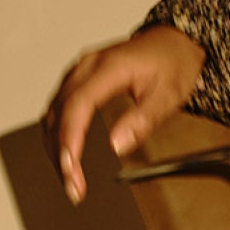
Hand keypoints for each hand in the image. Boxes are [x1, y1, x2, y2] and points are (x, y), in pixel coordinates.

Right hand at [42, 26, 205, 204]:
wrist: (176, 42)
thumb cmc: (174, 63)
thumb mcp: (169, 94)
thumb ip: (143, 120)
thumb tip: (116, 146)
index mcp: (109, 67)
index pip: (77, 106)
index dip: (70, 140)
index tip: (71, 169)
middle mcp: (87, 67)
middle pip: (59, 113)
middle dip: (61, 155)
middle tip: (73, 187)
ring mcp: (80, 71)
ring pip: (53, 113)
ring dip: (56, 148)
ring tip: (70, 179)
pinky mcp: (78, 79)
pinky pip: (58, 108)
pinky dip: (58, 135)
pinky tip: (65, 155)